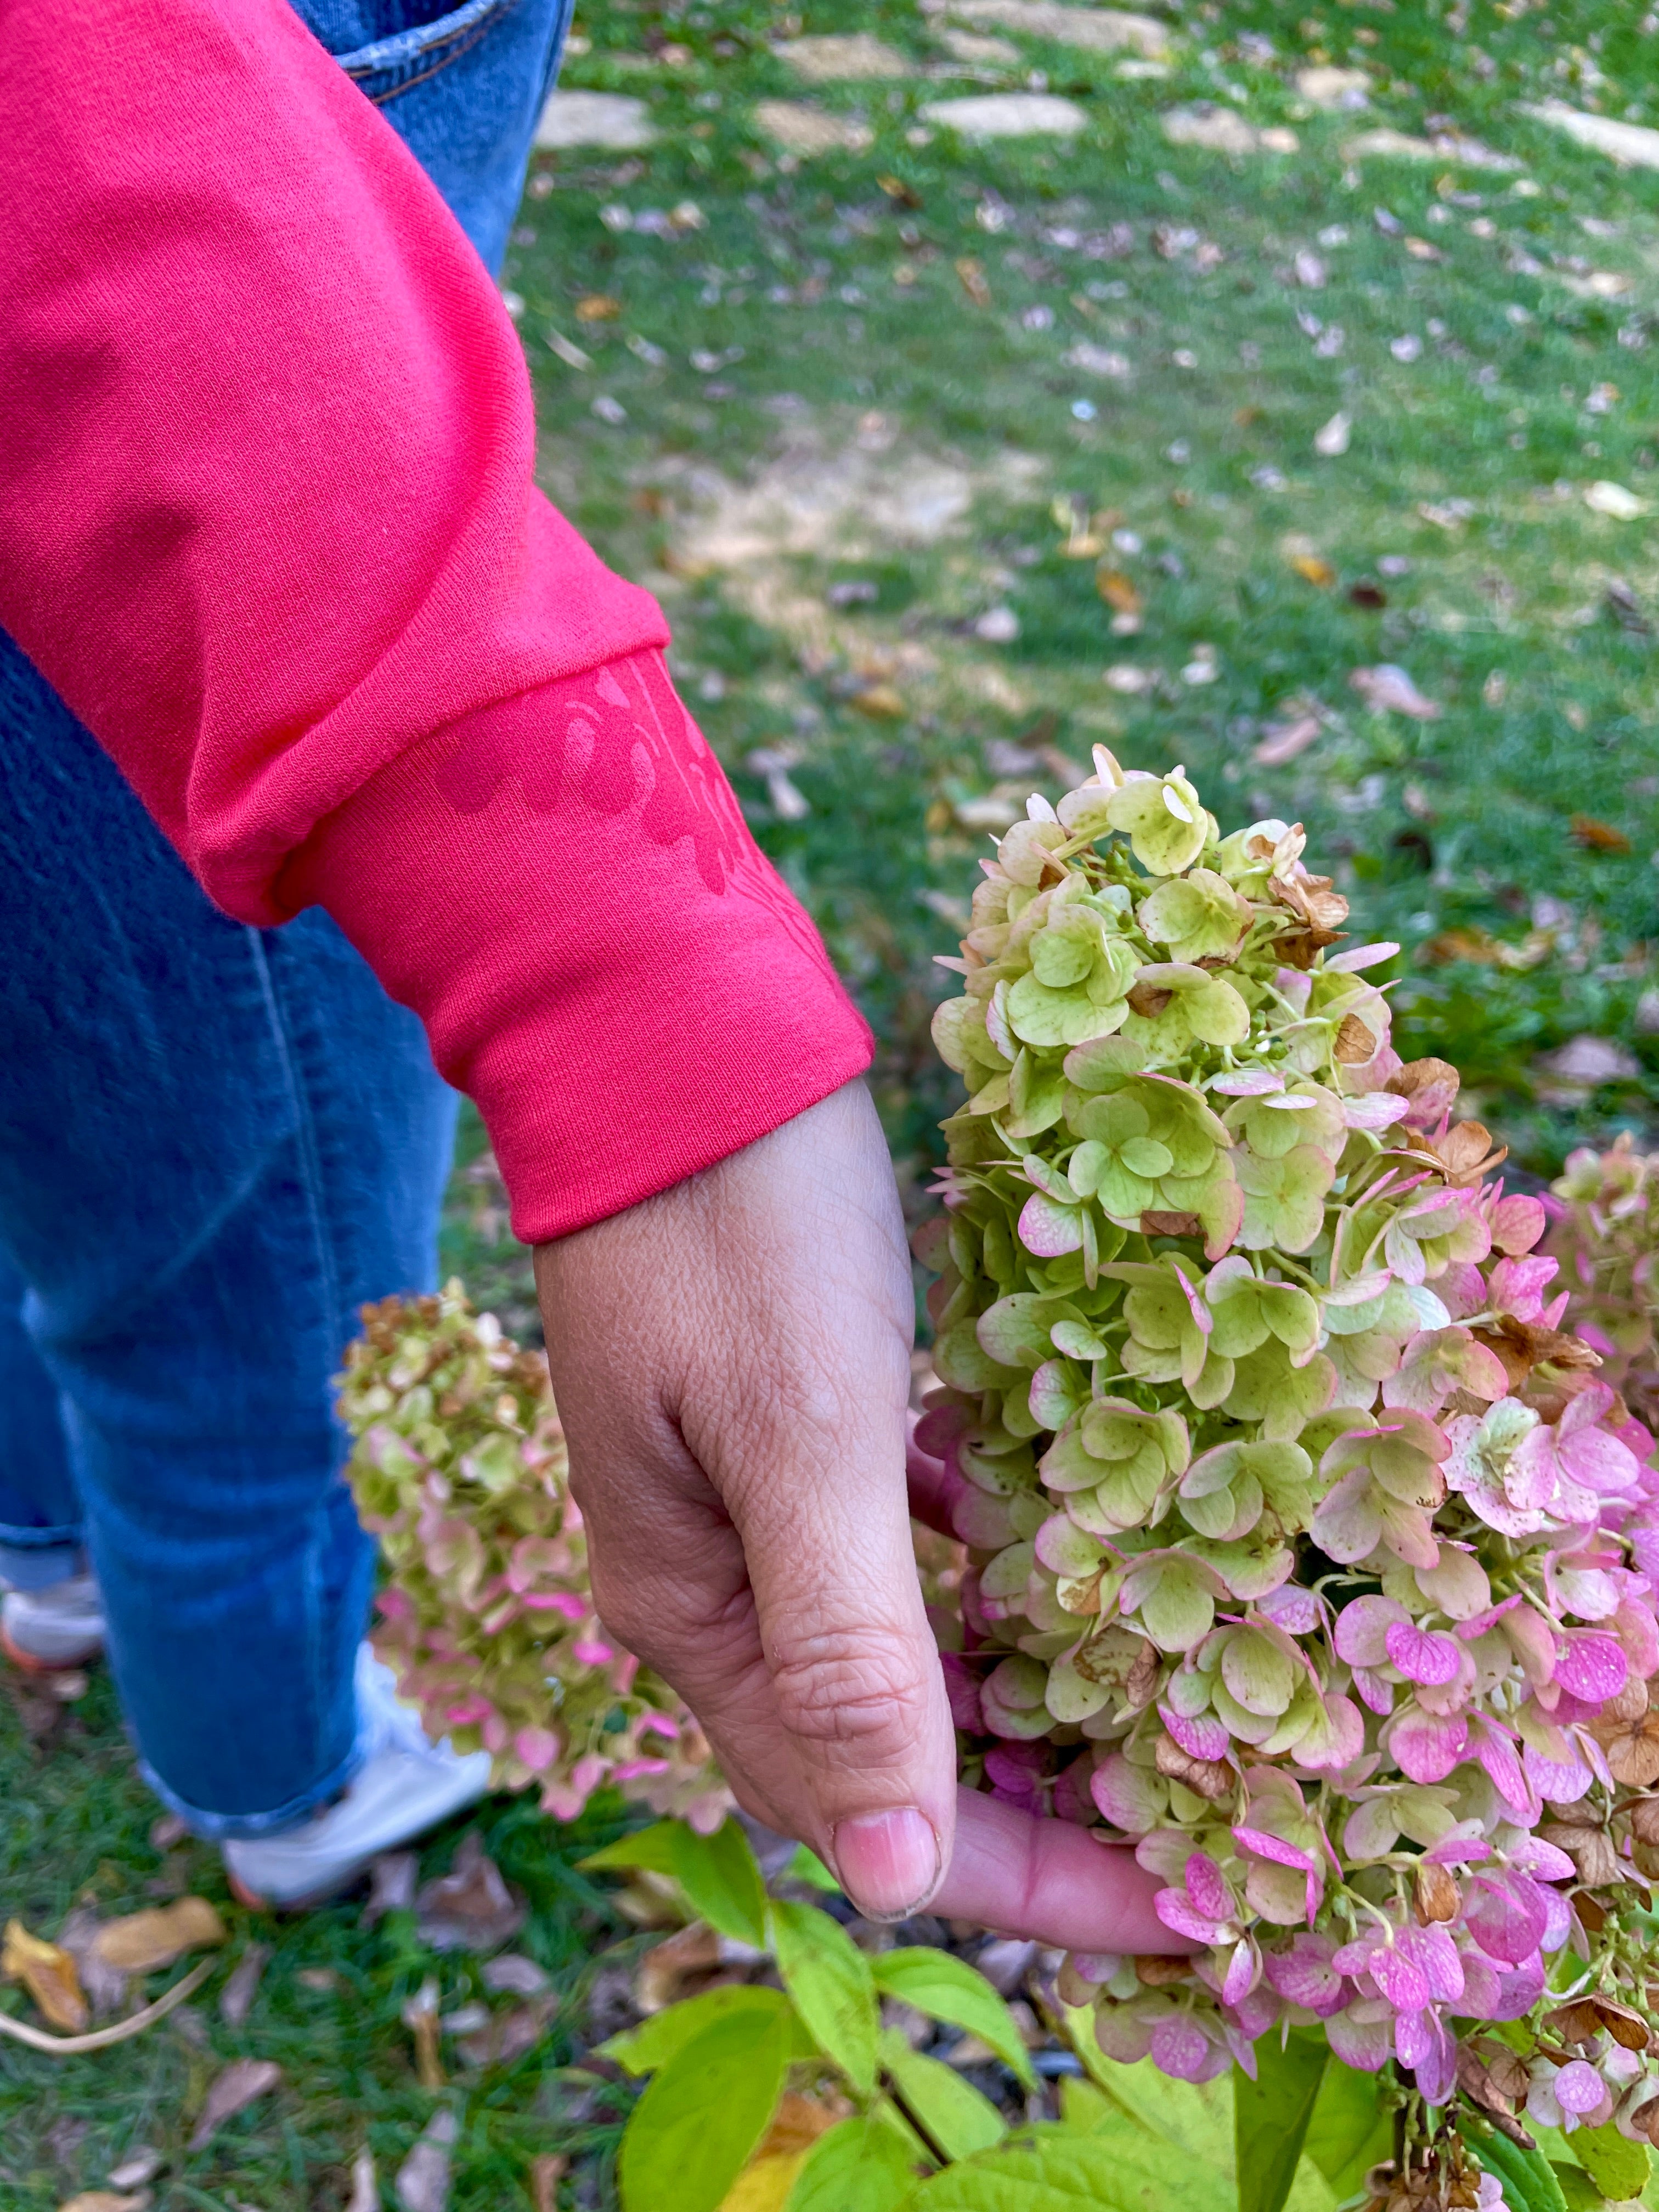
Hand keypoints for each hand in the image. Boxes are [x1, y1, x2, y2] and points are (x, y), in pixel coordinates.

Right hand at [535, 1080, 1181, 1953]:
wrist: (668, 1034)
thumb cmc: (732, 1227)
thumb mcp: (799, 1435)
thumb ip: (846, 1651)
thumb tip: (891, 1888)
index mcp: (696, 1613)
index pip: (870, 1812)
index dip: (1032, 1883)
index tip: (1188, 1920)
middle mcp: (720, 1579)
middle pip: (894, 1745)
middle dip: (1045, 1802)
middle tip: (1205, 1835)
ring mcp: (756, 1496)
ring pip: (912, 1645)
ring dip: (1030, 1692)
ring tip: (1169, 1722)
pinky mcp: (798, 1418)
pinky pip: (911, 1538)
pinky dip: (997, 1568)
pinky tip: (1077, 1554)